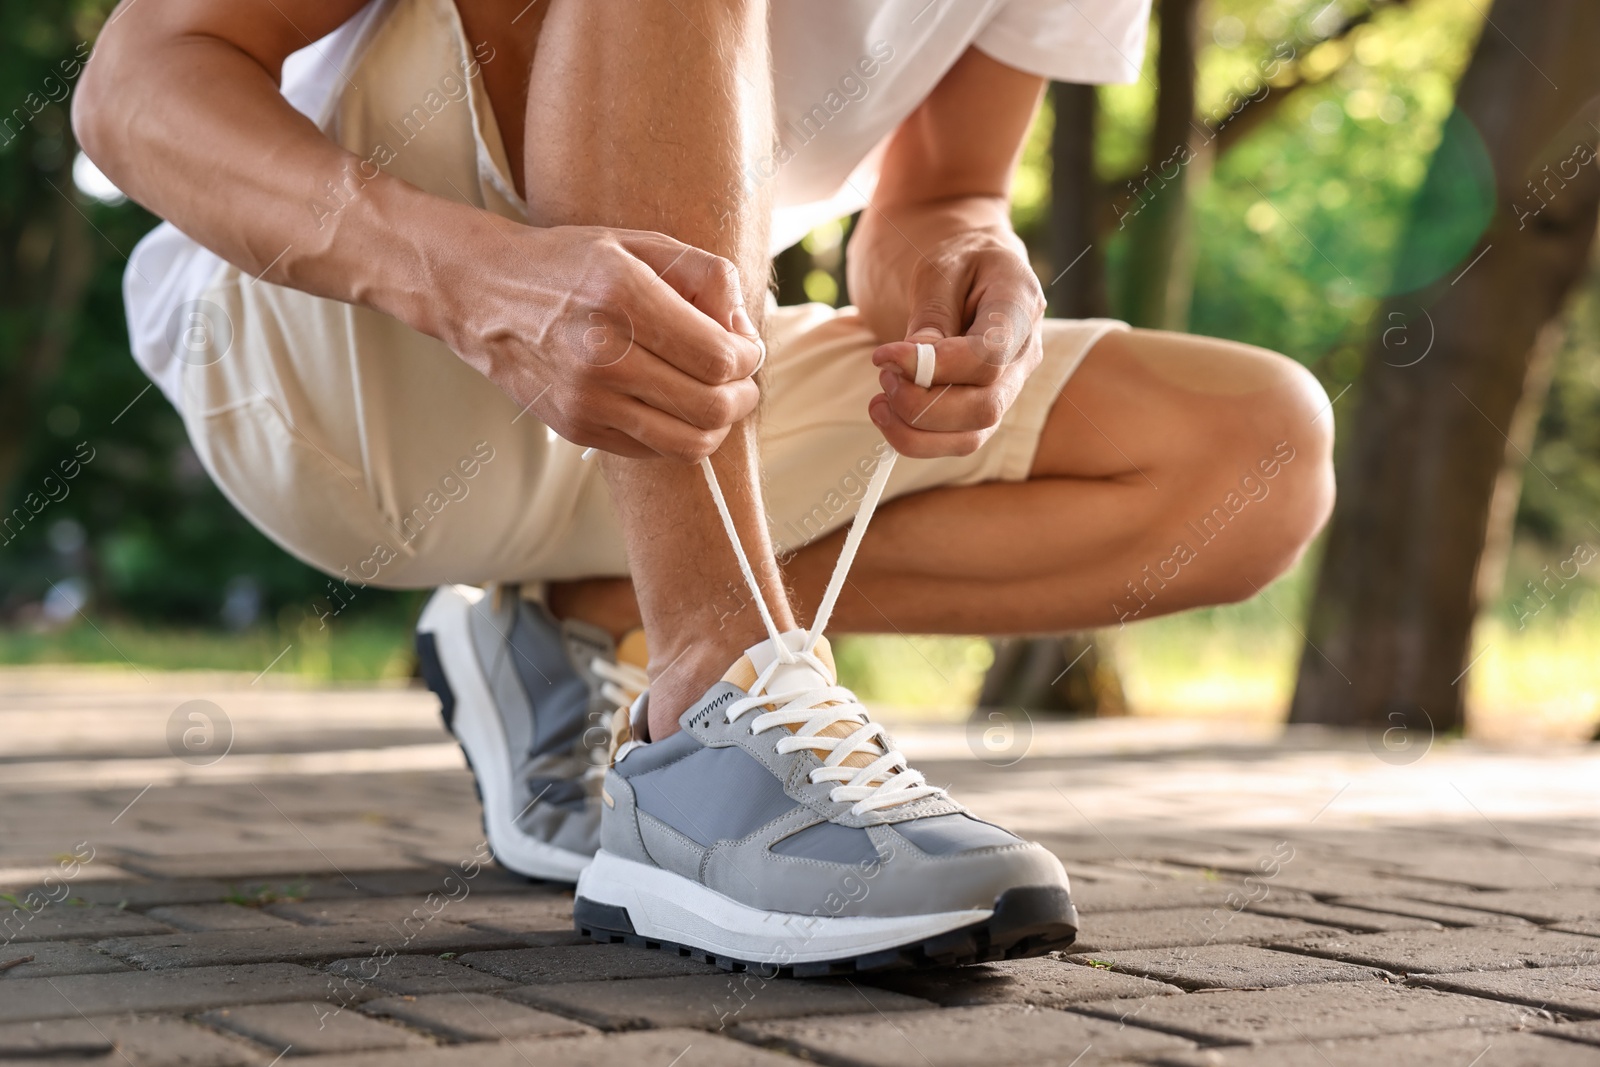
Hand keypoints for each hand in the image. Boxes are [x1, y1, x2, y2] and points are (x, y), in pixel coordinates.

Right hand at [447, 220, 764, 461]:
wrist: (483, 292)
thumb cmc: (572, 263)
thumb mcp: (641, 243)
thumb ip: (706, 277)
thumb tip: (742, 332)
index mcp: (624, 296)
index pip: (719, 357)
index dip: (749, 358)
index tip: (745, 347)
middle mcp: (603, 355)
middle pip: (712, 406)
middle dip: (743, 395)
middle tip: (742, 380)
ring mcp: (586, 399)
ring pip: (690, 444)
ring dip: (719, 426)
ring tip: (716, 399)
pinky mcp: (576, 428)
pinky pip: (654, 451)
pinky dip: (678, 435)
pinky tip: (672, 405)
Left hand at [868, 231, 1043, 457]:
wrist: (979, 273)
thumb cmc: (960, 263)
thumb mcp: (939, 270)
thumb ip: (931, 314)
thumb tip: (912, 362)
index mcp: (1020, 306)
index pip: (988, 356)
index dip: (934, 366)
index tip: (885, 355)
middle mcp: (1024, 355)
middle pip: (984, 406)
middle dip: (921, 404)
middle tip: (884, 374)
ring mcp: (1010, 387)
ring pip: (972, 436)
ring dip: (916, 429)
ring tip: (880, 398)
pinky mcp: (987, 408)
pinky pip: (959, 442)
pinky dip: (918, 438)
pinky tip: (889, 413)